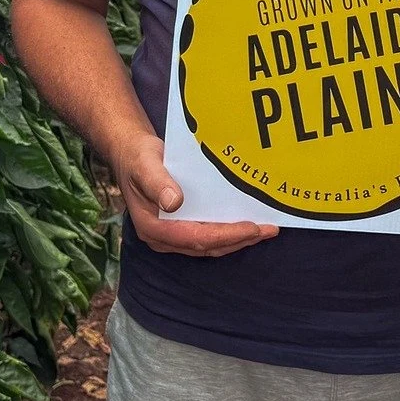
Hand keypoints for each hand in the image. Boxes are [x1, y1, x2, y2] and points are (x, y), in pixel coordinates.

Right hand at [112, 130, 278, 258]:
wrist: (131, 154)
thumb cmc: (138, 158)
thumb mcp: (145, 164)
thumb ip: (157, 183)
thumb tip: (174, 203)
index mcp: (152, 227)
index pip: (194, 238)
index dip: (225, 236)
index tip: (251, 228)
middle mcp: (163, 237)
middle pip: (206, 246)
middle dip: (238, 240)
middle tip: (268, 230)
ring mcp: (171, 235)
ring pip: (209, 245)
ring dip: (237, 239)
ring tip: (265, 231)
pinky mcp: (180, 228)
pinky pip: (207, 236)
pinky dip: (228, 233)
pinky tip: (246, 225)